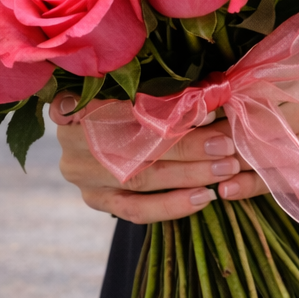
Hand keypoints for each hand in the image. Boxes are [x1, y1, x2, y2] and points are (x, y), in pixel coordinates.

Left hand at [50, 69, 298, 217]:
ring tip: (183, 165)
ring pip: (258, 161)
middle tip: (168, 139)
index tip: (179, 108)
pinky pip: (277, 187)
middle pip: (247, 130)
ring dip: (219, 164)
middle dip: (208, 135)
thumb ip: (264, 77)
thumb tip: (213, 84)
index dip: (212, 104)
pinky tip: (220, 189)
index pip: (248, 97)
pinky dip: (247, 188)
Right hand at [50, 93, 242, 222]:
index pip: (129, 106)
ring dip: (188, 175)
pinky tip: (203, 197)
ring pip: (140, 179)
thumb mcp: (133, 87)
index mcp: (78, 102)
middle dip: (189, 145)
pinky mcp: (94, 199)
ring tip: (224, 168)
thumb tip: (213, 94)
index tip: (210, 109)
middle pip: (137, 144)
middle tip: (226, 144)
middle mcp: (71, 139)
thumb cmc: (123, 99)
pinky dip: (171, 205)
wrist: (96, 136)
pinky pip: (135, 210)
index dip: (171, 110)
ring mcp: (81, 174)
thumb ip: (162, 91)